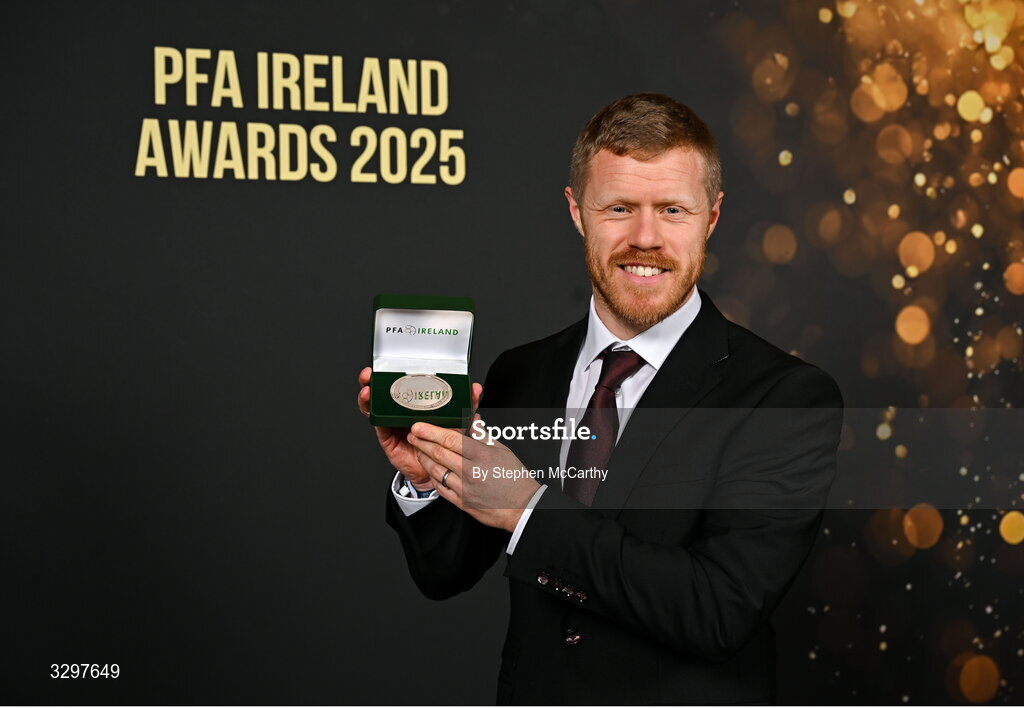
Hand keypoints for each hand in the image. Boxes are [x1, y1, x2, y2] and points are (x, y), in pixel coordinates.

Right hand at [357, 366, 482, 488]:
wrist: (437, 468)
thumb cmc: (444, 444)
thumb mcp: (457, 422)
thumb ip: (466, 405)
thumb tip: (475, 389)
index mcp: (417, 404)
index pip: (404, 383)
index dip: (396, 371)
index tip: (394, 362)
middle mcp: (402, 409)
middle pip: (385, 389)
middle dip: (376, 378)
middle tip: (373, 371)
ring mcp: (392, 420)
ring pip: (375, 402)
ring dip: (368, 392)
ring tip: (368, 384)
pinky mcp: (386, 433)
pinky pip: (375, 420)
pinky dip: (370, 410)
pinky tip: (369, 402)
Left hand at [406, 421, 540, 531]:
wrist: (522, 507)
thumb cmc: (514, 477)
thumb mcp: (502, 450)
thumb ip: (482, 434)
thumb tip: (472, 419)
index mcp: (481, 455)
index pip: (450, 439)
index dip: (431, 431)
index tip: (419, 425)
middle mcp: (470, 471)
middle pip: (438, 453)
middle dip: (421, 442)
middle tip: (413, 434)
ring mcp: (464, 488)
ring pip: (435, 470)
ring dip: (424, 458)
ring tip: (418, 449)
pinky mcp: (461, 502)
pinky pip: (440, 487)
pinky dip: (432, 476)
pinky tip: (430, 469)